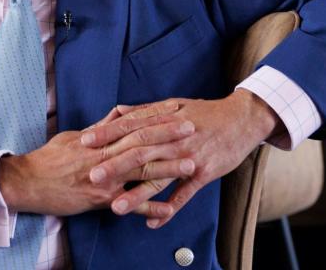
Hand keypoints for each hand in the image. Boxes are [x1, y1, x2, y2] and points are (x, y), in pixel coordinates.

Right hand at [0, 100, 196, 215]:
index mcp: (98, 138)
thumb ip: (99, 128)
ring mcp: (104, 177)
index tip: (176, 108)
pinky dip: (150, 208)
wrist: (27, 182)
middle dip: (169, 135)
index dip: (156, 115)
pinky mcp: (100, 199)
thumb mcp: (73, 137)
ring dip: (168, 168)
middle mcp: (104, 154)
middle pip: (142, 141)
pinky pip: (129, 204)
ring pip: (140, 170)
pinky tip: (169, 209)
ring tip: (191, 165)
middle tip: (192, 128)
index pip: (133, 122)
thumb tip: (118, 115)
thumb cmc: (48, 159)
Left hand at [80, 91, 280, 227]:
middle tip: (92, 177)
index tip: (84, 141)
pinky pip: (184, 194)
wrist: (241, 119)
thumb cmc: (204, 112)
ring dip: (137, 194)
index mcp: (163, 119)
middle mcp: (173, 138)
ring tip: (116, 208)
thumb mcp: (174, 104)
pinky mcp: (203, 173)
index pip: (130, 126)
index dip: (107, 133)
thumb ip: (145, 110)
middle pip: (140, 152)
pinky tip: (153, 222)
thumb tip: (118, 111)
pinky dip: (169, 209)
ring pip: (159, 177)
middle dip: (115, 165)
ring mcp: (188, 156)